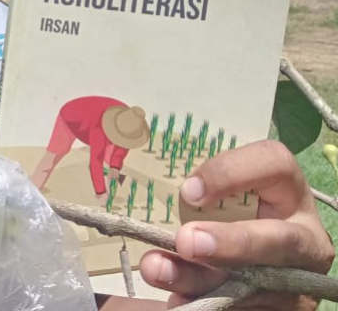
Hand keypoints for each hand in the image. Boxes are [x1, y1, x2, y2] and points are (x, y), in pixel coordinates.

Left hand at [138, 140, 334, 309]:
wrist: (256, 276)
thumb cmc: (229, 221)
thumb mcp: (223, 203)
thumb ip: (201, 200)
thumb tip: (157, 200)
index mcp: (287, 193)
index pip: (274, 164)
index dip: (232, 173)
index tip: (189, 191)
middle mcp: (303, 237)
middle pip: (278, 239)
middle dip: (232, 242)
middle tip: (186, 240)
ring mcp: (297, 278)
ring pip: (254, 282)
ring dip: (200, 277)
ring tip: (158, 269)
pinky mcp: (284, 310)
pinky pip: (243, 307)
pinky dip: (203, 301)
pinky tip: (176, 297)